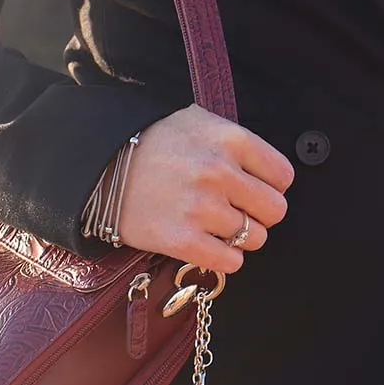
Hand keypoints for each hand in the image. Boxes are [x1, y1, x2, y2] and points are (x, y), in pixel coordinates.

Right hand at [117, 104, 294, 274]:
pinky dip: (226, 258)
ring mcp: (200, 208)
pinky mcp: (182, 240)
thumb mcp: (198, 122)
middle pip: (275, 210)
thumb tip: (270, 175)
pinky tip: (209, 245)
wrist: (100, 166)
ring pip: (255, 238)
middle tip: (237, 211)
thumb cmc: (153, 143)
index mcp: (229, 139)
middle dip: (260, 214)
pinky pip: (231, 262)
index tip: (252, 189)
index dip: (271, 186)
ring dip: (240, 237)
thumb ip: (236, 144)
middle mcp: (218, 173)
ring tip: (215, 226)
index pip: (283, 176)